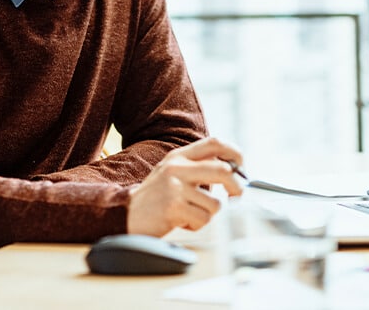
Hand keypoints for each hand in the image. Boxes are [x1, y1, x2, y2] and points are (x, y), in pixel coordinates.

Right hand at [126, 137, 244, 236]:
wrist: (126, 214)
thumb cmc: (155, 198)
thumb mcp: (173, 173)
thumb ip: (197, 168)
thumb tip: (233, 172)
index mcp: (179, 156)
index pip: (214, 143)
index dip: (235, 153)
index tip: (241, 167)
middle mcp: (177, 167)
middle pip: (223, 170)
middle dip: (236, 187)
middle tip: (235, 196)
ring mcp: (175, 186)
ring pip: (215, 203)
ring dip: (208, 214)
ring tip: (190, 213)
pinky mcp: (174, 206)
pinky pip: (203, 219)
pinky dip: (196, 224)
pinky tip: (181, 221)